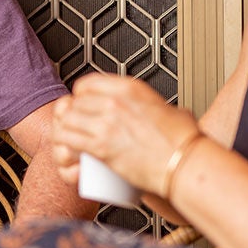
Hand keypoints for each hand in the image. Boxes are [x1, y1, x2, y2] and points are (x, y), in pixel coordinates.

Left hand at [51, 73, 199, 195]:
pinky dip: (63, 147)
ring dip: (63, 130)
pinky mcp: (101, 146)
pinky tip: (67, 153)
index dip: (79, 96)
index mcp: (130, 88)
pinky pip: (68, 140)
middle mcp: (114, 101)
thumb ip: (161, 108)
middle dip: (70, 116)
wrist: (184, 164)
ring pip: (66, 119)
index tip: (82, 106)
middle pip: (75, 102)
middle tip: (76, 129)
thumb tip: (166, 113)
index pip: (87, 83)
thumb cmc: (183, 142)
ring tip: (69, 141)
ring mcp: (106, 123)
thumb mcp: (170, 110)